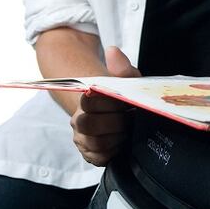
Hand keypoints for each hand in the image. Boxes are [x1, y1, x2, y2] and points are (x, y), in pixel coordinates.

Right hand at [70, 46, 139, 165]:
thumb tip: (113, 51)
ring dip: (116, 137)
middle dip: (114, 122)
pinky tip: (122, 143)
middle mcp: (79, 119)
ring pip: (95, 142)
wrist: (118, 115)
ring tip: (128, 130)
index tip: (125, 102)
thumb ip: (121, 67)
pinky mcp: (90, 154)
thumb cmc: (122, 97)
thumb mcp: (127, 80)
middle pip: (88, 124)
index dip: (110, 103)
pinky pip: (99, 157)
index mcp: (86, 99)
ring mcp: (83, 138)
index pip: (90, 100)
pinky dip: (113, 151)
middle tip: (130, 118)